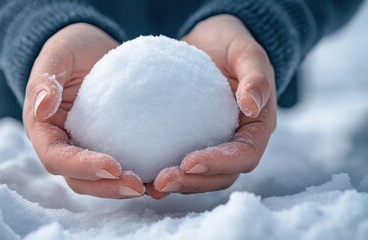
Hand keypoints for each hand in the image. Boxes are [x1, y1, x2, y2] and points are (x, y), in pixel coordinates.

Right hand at [23, 23, 144, 198]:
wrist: (90, 49)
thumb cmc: (70, 49)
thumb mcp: (57, 55)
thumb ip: (44, 80)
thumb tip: (42, 108)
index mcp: (44, 131)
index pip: (57, 159)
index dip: (82, 167)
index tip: (113, 166)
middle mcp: (64, 146)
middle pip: (80, 180)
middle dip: (107, 188)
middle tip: (138, 186)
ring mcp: (87, 148)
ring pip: (101, 181)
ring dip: (124, 188)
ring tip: (155, 187)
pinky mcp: (109, 144)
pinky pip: (123, 163)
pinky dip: (141, 173)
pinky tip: (164, 172)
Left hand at [146, 15, 276, 198]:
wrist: (211, 43)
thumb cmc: (232, 44)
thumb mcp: (247, 51)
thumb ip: (256, 76)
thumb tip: (253, 106)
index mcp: (256, 127)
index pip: (244, 156)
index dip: (219, 164)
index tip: (189, 161)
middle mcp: (237, 142)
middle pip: (220, 176)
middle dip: (192, 182)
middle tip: (161, 181)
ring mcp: (215, 144)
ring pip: (201, 177)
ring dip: (177, 184)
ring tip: (149, 185)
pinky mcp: (193, 140)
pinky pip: (181, 161)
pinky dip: (164, 170)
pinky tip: (140, 171)